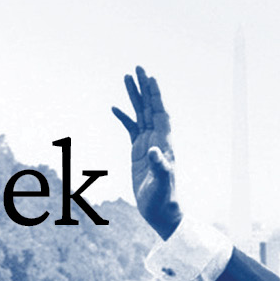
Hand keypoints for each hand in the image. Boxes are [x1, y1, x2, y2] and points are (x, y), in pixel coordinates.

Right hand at [112, 66, 182, 239]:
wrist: (161, 212)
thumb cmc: (163, 199)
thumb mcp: (161, 184)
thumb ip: (160, 167)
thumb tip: (154, 151)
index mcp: (164, 143)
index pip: (160, 113)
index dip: (155, 95)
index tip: (149, 77)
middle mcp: (158, 139)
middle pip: (150, 107)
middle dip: (144, 88)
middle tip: (137, 68)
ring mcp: (148, 144)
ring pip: (141, 114)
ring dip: (135, 97)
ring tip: (127, 78)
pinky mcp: (139, 152)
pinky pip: (132, 129)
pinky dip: (124, 117)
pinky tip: (115, 108)